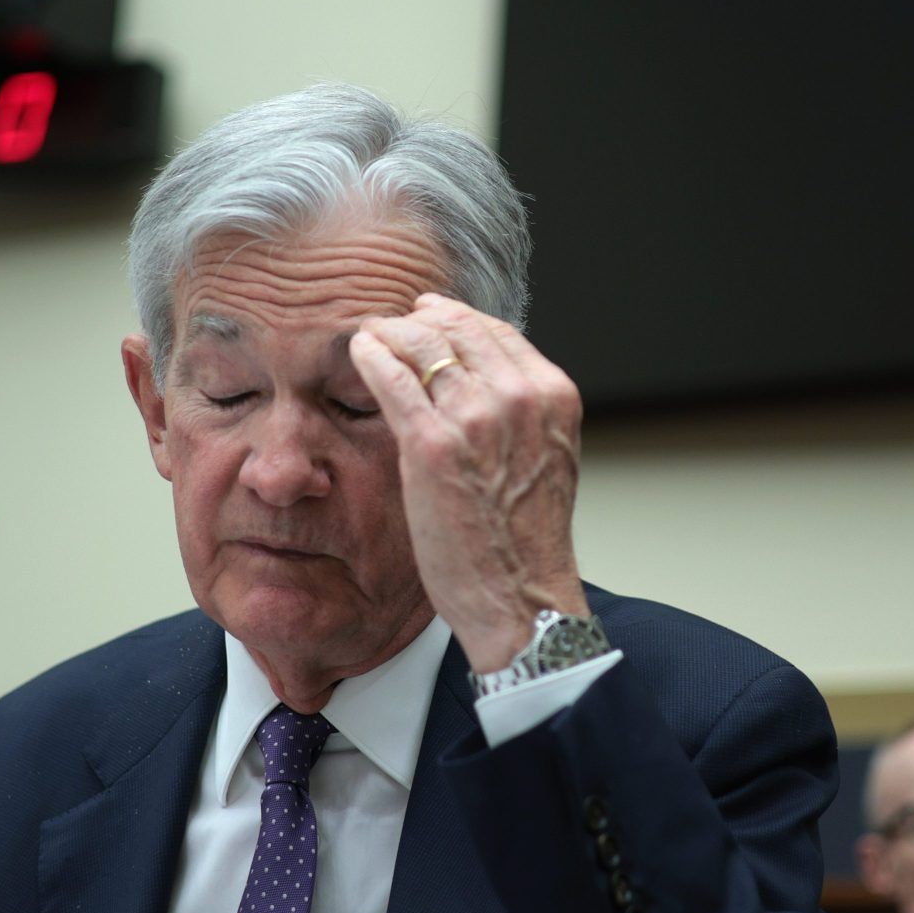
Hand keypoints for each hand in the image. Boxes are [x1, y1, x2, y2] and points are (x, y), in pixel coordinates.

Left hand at [349, 294, 587, 672]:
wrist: (520, 596)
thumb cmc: (526, 539)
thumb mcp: (543, 457)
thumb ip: (522, 413)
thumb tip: (483, 379)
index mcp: (553, 395)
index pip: (497, 331)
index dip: (457, 318)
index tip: (431, 316)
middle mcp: (519, 397)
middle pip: (459, 328)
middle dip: (420, 319)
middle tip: (392, 322)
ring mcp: (475, 417)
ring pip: (423, 343)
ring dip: (391, 331)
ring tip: (371, 335)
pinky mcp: (431, 444)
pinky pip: (393, 377)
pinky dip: (372, 355)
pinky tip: (360, 351)